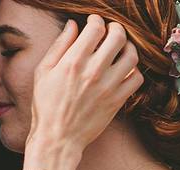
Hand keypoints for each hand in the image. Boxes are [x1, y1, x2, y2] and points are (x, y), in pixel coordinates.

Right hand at [24, 15, 143, 169]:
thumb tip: (73, 25)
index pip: (96, 28)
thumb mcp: (43, 72)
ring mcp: (108, 87)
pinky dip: (133, 71)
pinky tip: (123, 71)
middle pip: (118, 37)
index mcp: (73, 62)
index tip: (94, 23)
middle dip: (116, 29)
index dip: (97, 20)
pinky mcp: (117, 101)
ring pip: (131, 56)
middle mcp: (93, 72)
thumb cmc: (46, 106)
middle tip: (111, 32)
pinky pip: (136, 79)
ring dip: (128, 48)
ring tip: (120, 50)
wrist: (58, 138)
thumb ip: (59, 45)